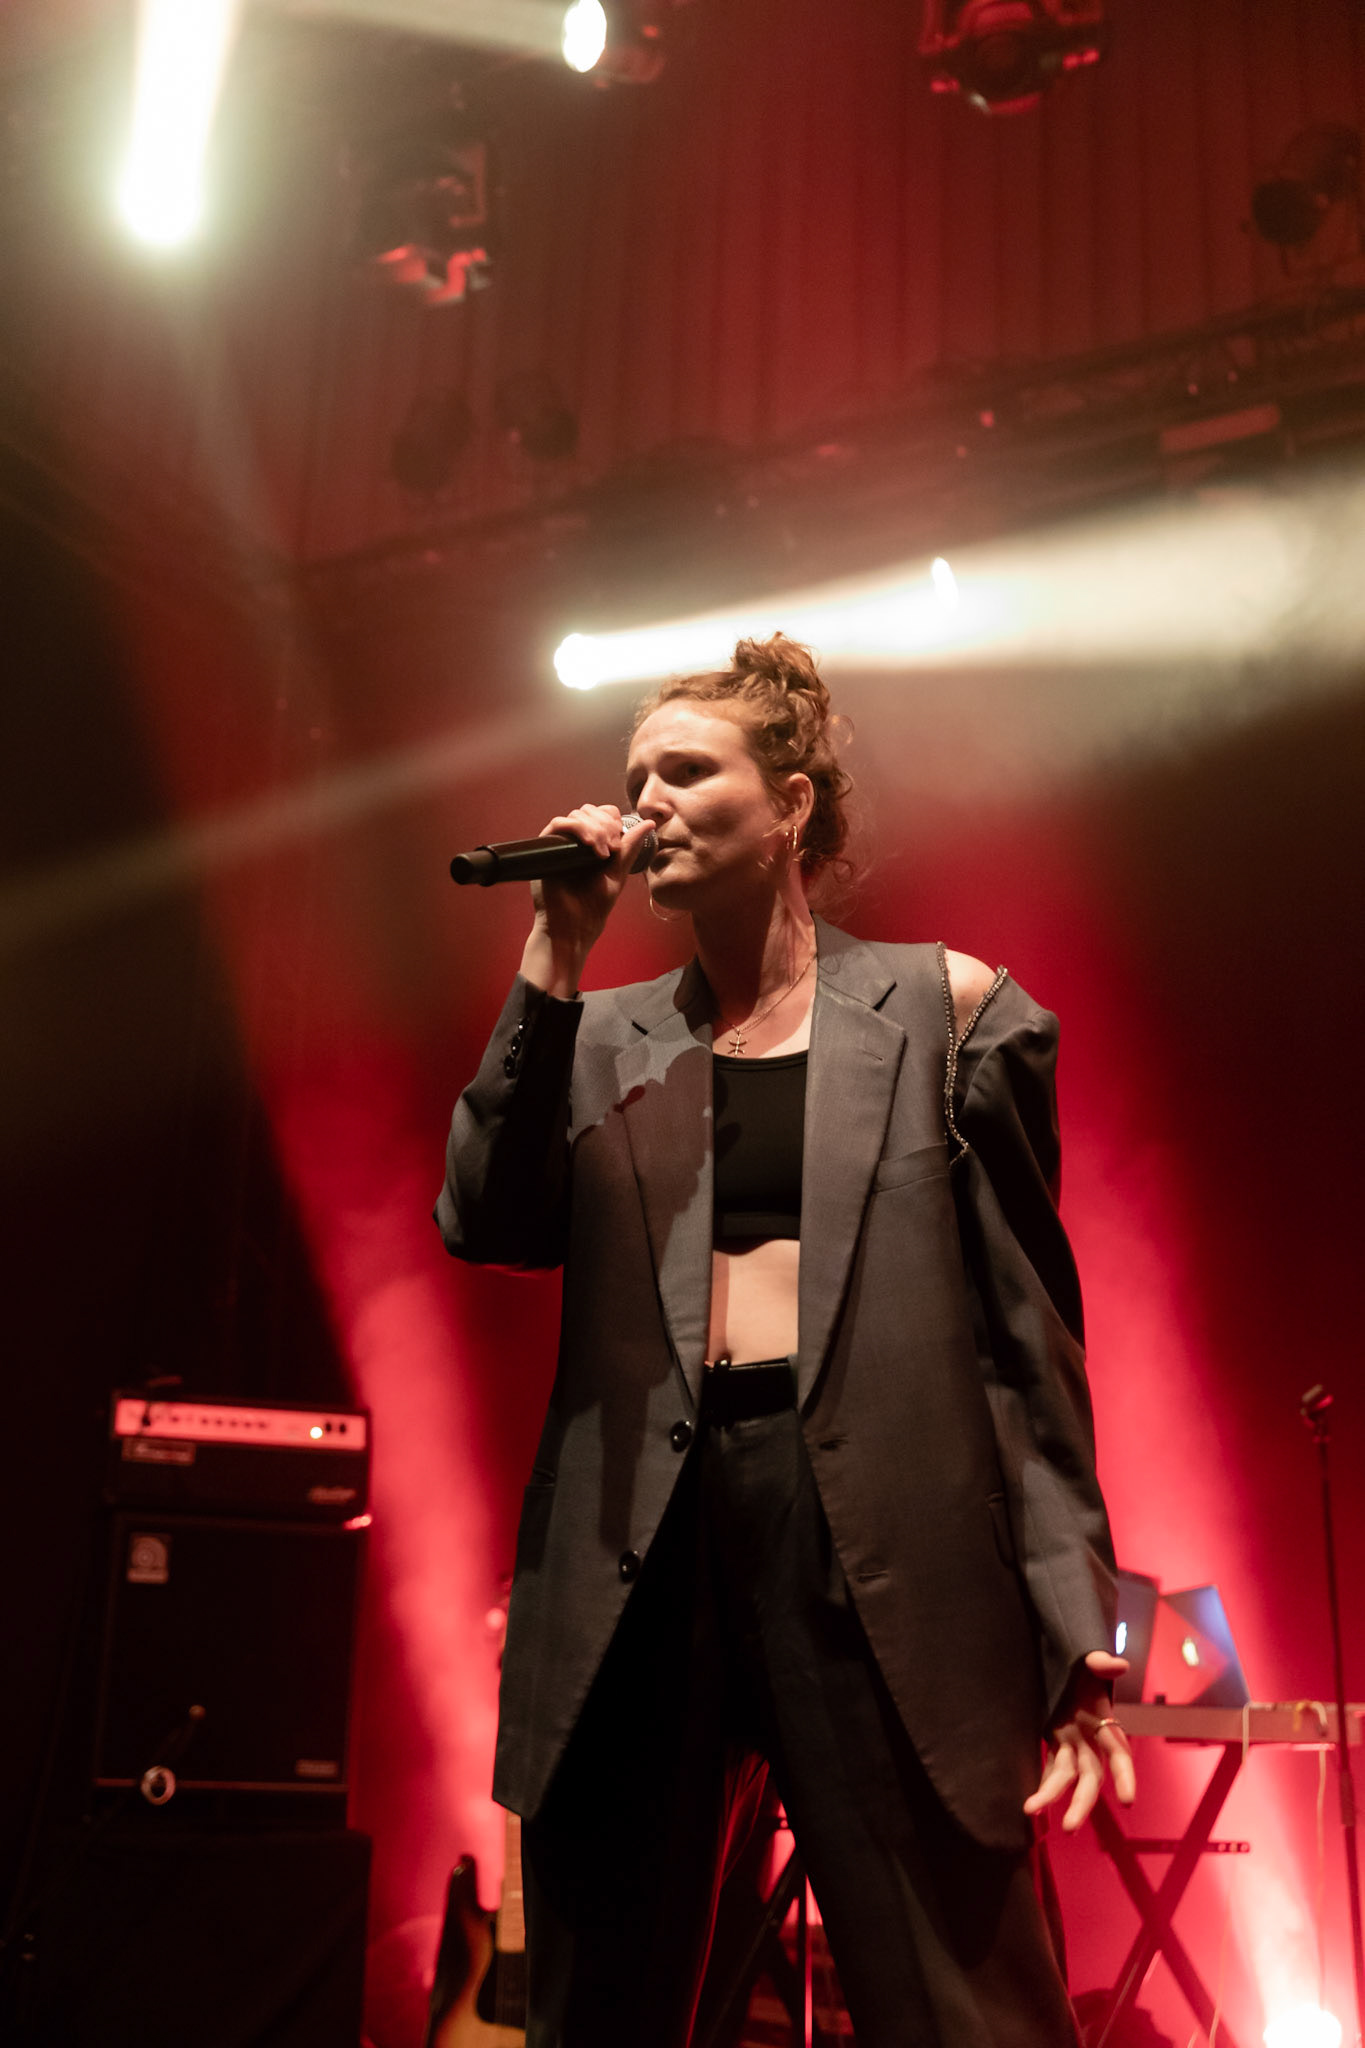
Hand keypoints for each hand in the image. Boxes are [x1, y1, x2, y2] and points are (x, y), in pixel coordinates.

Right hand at [521, 805, 654, 996]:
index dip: (612, 819)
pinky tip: (590, 847)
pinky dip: (577, 829)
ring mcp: (559, 845)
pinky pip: (557, 824)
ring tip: (603, 853)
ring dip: (595, 828)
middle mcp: (574, 842)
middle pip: (589, 811)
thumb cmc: (593, 907)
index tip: (619, 841)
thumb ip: (629, 848)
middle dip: (606, 824)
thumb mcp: (617, 874)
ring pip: (576, 815)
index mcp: (591, 846)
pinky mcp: (545, 849)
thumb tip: (648, 824)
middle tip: (612, 848)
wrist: (573, 927)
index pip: (601, 815)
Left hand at [1023, 1650, 1136, 1832]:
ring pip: (1066, 1775)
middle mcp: (1089, 1737)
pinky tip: (1032, 1803)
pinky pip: (1050, 1766)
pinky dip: (1043, 1783)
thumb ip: (1100, 1662)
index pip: (1119, 1753)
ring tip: (1030, 1811)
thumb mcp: (1089, 1660)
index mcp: (1103, 1720)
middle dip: (1081, 1802)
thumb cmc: (1082, 1662)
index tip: (1128, 1801)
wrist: (1069, 1662)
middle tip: (1069, 1828)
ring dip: (1051, 1795)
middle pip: (1090, 1776)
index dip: (1125, 1776)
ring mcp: (1071, 1741)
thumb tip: (1120, 1664)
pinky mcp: (1054, 1739)